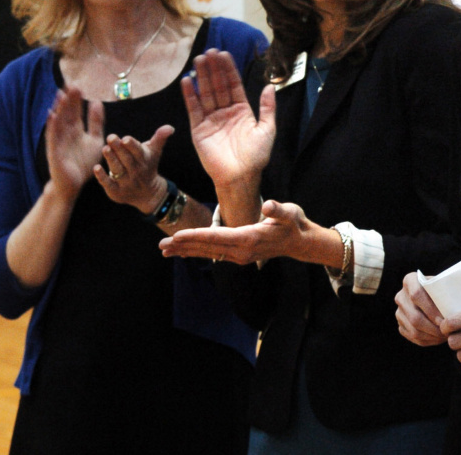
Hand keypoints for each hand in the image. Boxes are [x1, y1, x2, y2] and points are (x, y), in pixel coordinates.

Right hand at [45, 86, 104, 201]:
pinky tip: (52, 115)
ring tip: (60, 94)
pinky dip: (52, 125)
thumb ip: (96, 122)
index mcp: (76, 129)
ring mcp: (58, 140)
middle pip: (66, 113)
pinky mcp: (54, 150)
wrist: (73, 183)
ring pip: (58, 121)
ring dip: (59, 108)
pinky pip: (52, 136)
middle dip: (68, 99)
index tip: (78, 84)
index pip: (75, 111)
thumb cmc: (84, 162)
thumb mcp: (95, 140)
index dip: (76, 99)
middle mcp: (66, 132)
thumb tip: (97, 102)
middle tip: (70, 83)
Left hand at [93, 127, 172, 213]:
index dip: (132, 145)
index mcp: (144, 159)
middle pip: (127, 159)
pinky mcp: (116, 191)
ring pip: (118, 170)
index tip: (125, 138)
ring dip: (111, 159)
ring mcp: (126, 182)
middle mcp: (136, 171)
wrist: (147, 193)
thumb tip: (170, 127)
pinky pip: (108, 184)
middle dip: (119, 148)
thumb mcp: (154, 152)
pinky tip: (96, 168)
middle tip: (110, 137)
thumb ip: (160, 138)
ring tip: (105, 148)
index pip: (138, 152)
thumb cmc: (147, 165)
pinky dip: (102, 177)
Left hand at [160, 200, 331, 264]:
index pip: (216, 237)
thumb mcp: (290, 212)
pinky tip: (184, 251)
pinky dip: (197, 252)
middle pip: (207, 247)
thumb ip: (278, 209)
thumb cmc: (294, 223)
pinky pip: (214, 253)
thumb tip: (268, 206)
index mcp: (249, 238)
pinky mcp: (239, 255)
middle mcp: (241, 250)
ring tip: (165, 250)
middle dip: (183, 246)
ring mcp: (239, 255)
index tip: (177, 236)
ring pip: (208, 253)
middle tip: (161, 245)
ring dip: (186, 251)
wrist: (300, 242)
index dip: (195, 236)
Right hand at [182, 50, 275, 186]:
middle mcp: (225, 112)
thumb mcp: (267, 129)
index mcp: (242, 111)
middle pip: (218, 86)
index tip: (224, 54)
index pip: (234, 85)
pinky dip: (190, 95)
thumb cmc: (256, 156)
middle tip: (210, 52)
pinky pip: (194, 109)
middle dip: (214, 69)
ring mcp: (211, 120)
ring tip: (198, 60)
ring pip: (206, 94)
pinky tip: (188, 81)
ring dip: (202, 77)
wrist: (241, 177)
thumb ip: (267, 108)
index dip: (229, 70)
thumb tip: (269, 86)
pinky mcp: (198, 129)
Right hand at [395, 272, 446, 346]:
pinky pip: (413, 337)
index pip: (416, 295)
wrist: (434, 296)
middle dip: (433, 328)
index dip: (430, 310)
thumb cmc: (443, 289)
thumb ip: (446, 292)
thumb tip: (454, 310)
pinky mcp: (400, 325)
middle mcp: (401, 296)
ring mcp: (399, 312)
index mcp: (410, 280)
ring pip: (414, 330)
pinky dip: (427, 340)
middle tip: (447, 332)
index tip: (444, 319)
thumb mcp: (444, 285)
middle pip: (415, 317)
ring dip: (431, 336)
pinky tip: (438, 339)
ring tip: (445, 337)